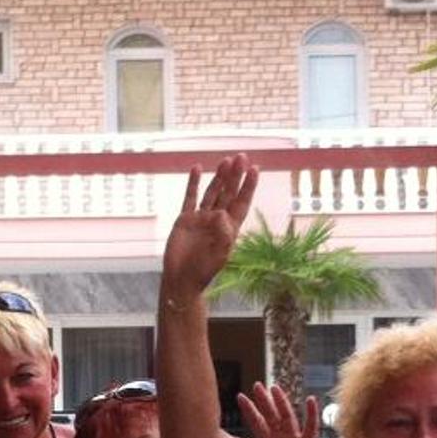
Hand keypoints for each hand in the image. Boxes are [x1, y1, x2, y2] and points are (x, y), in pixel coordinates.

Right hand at [161, 156, 257, 296]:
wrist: (181, 280)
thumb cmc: (203, 271)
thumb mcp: (219, 254)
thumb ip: (223, 234)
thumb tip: (222, 213)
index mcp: (229, 228)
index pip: (241, 202)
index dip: (249, 186)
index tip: (255, 169)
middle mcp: (217, 220)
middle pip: (229, 193)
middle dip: (235, 176)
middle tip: (241, 157)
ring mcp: (201, 218)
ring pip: (212, 192)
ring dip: (219, 177)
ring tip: (226, 160)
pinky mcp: (185, 219)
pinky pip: (190, 197)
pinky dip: (193, 183)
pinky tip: (197, 169)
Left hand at [236, 383, 324, 437]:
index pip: (257, 423)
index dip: (249, 410)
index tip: (240, 396)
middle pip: (271, 415)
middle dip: (264, 401)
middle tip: (256, 385)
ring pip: (287, 417)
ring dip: (282, 403)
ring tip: (275, 388)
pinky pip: (310, 429)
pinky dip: (312, 415)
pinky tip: (310, 400)